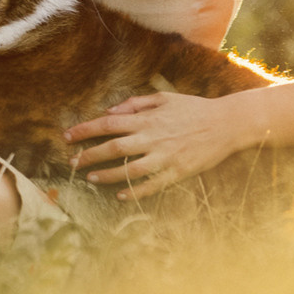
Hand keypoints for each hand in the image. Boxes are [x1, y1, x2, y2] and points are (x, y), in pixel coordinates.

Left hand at [65, 92, 245, 198]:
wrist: (226, 123)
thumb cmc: (193, 108)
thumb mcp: (164, 98)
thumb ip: (135, 103)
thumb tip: (110, 111)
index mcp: (147, 118)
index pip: (107, 124)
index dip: (85, 130)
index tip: (67, 137)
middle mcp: (152, 137)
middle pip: (113, 147)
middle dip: (89, 155)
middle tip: (71, 163)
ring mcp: (165, 156)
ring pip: (129, 168)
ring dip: (107, 174)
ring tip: (90, 178)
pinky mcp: (178, 172)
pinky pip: (152, 185)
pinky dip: (135, 191)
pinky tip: (120, 196)